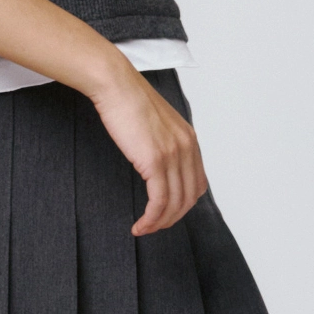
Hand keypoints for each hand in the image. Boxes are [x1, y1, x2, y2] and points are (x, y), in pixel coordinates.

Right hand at [91, 63, 207, 234]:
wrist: (116, 84)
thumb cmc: (128, 99)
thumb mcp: (156, 122)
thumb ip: (164, 141)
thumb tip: (157, 162)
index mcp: (189, 139)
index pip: (197, 183)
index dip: (183, 203)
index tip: (167, 211)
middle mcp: (187, 148)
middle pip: (189, 197)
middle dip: (173, 217)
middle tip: (155, 225)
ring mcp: (173, 154)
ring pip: (175, 203)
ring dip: (160, 222)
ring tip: (145, 228)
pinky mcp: (155, 161)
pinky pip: (159, 201)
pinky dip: (151, 218)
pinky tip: (140, 224)